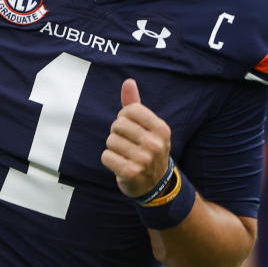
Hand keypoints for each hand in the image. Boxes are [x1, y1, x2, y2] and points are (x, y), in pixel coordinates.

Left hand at [101, 79, 171, 197]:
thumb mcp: (147, 127)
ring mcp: (144, 160)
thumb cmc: (148, 149)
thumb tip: (128, 82)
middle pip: (118, 125)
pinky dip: (109, 160)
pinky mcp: (131, 172)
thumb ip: (135, 104)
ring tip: (125, 155)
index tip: (131, 128)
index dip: (124, 118)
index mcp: (161, 129)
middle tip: (128, 144)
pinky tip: (120, 164)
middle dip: (117, 133)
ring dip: (113, 148)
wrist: (155, 185)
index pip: (129, 110)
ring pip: (110, 141)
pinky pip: (106, 156)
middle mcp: (155, 144)